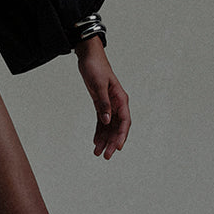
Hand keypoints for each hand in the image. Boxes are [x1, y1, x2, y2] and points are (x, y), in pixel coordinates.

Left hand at [75, 39, 130, 158]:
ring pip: (109, 127)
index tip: (118, 147)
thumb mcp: (98, 85)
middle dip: (112, 142)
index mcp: (121, 98)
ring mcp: (110, 105)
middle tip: (106, 156)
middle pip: (117, 127)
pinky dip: (99, 132)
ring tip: (98, 153)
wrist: (89, 57)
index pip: (124, 121)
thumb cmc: (96, 68)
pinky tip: (95, 142)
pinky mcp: (101, 104)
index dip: (122, 135)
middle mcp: (117, 104)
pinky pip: (102, 121)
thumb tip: (107, 120)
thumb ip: (103, 103)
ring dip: (105, 140)